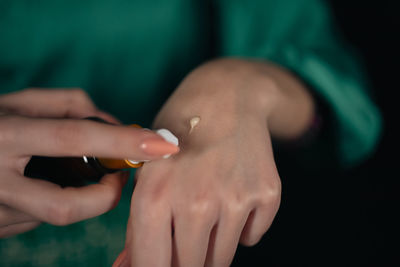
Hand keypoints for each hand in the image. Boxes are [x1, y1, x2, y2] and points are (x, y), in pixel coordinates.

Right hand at [0, 88, 178, 237]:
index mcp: (2, 135)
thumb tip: (114, 124)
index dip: (122, 141)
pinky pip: (40, 221)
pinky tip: (39, 184)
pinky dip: (55, 201)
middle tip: (117, 178)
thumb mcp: (17, 101)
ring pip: (57, 214)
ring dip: (75, 194)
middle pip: (69, 205)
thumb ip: (67, 104)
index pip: (74, 138)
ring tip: (61, 171)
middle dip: (106, 195)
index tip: (162, 145)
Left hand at [117, 117, 280, 266]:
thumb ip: (137, 228)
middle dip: (183, 261)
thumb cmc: (178, 134)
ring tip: (206, 211)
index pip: (152, 266)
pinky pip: (250, 238)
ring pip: (221, 260)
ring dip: (210, 247)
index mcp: (155, 196)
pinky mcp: (267, 194)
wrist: (227, 98)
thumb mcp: (147, 174)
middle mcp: (196, 202)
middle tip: (183, 242)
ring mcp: (236, 198)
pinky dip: (239, 228)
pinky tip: (231, 197)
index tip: (161, 264)